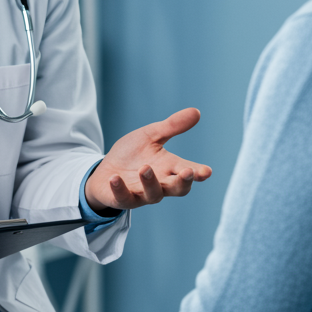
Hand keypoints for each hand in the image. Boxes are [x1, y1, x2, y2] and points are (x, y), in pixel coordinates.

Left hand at [84, 108, 211, 213]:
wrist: (105, 171)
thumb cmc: (132, 154)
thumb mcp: (151, 136)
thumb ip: (172, 126)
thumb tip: (197, 112)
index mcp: (169, 167)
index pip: (188, 171)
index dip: (198, 173)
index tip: (206, 171)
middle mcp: (160, 183)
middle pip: (177, 188)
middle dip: (183, 182)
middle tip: (188, 172)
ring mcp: (142, 194)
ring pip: (153, 194)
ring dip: (150, 182)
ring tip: (144, 168)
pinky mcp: (123, 199)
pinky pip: (124, 198)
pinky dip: (120, 189)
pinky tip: (115, 178)